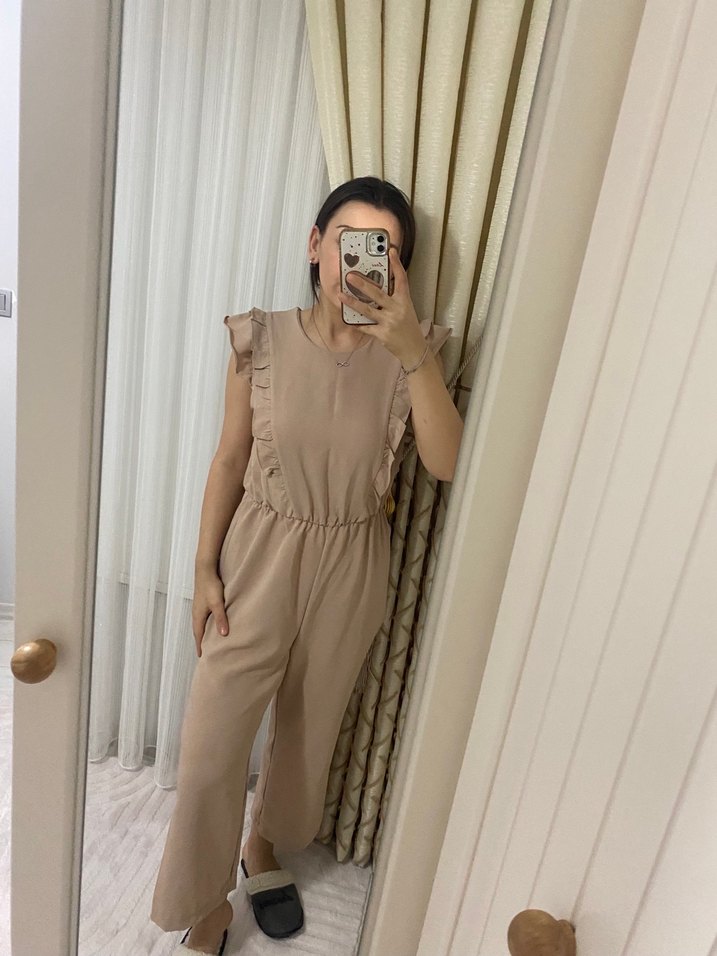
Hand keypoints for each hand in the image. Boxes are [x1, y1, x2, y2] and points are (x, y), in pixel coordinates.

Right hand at [192, 567, 229, 656]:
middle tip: (206, 652)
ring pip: (201, 624)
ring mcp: (199, 607)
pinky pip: (204, 617)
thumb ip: (221, 618)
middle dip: (201, 642)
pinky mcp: (203, 602)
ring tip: (209, 641)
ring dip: (204, 633)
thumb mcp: (217, 603)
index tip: (201, 657)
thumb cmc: (210, 586)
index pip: (198, 636)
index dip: (200, 646)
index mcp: (197, 616)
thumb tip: (223, 635)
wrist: (205, 569)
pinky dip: (207, 624)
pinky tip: (213, 624)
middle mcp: (196, 613)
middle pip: (198, 631)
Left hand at [337, 247, 426, 367]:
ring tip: (340, 295)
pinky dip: (356, 323)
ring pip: (367, 310)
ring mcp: (389, 322)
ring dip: (352, 302)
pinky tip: (347, 318)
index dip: (396, 264)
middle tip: (349, 275)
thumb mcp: (405, 308)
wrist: (413, 349)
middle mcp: (397, 309)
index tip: (390, 251)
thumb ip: (393, 298)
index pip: (401, 279)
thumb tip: (376, 286)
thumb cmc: (408, 326)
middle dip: (362, 284)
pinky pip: (366, 327)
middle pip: (378, 293)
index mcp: (404, 300)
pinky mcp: (382, 334)